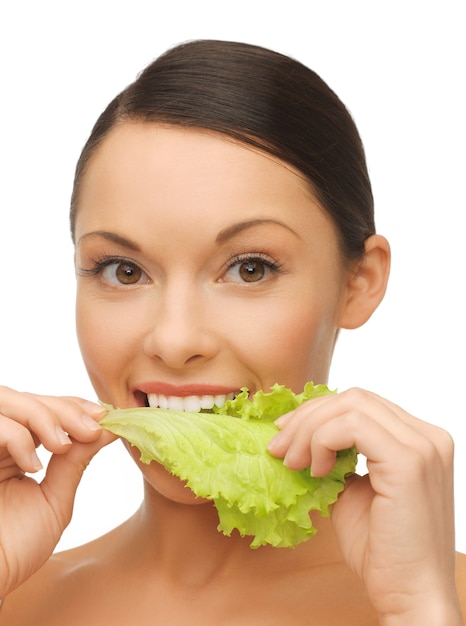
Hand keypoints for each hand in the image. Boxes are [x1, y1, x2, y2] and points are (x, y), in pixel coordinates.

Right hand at [0, 386, 114, 596]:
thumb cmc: (13, 548)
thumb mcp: (54, 499)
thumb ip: (76, 461)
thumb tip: (110, 426)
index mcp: (15, 449)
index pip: (44, 407)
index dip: (74, 405)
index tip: (104, 417)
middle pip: (28, 398)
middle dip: (65, 409)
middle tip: (90, 429)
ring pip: (8, 399)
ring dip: (43, 416)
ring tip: (62, 445)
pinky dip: (17, 436)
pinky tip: (32, 466)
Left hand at [267, 388, 461, 623]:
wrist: (410, 596)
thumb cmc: (383, 551)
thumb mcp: (352, 491)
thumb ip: (337, 459)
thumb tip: (300, 438)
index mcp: (418, 439)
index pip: (361, 403)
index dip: (318, 412)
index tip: (285, 434)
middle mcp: (427, 436)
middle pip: (354, 398)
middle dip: (307, 417)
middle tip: (279, 447)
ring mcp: (422, 446)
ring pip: (350, 405)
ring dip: (310, 429)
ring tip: (293, 463)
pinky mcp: (409, 462)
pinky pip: (352, 427)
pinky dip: (322, 440)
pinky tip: (315, 470)